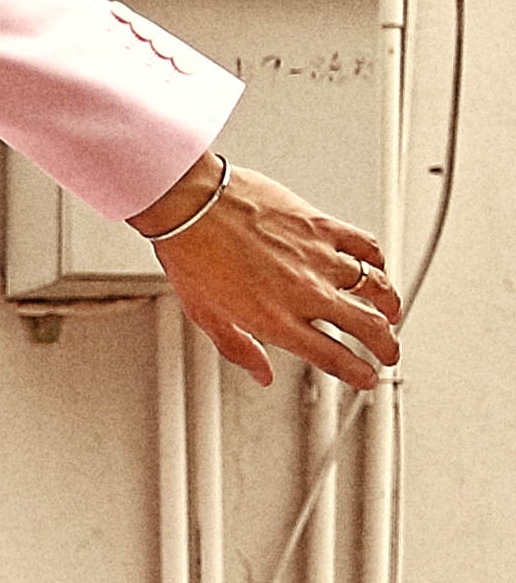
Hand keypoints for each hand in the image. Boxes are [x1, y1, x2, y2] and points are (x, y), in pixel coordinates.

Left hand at [147, 157, 403, 388]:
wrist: (191, 206)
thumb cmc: (191, 256)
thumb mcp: (207, 316)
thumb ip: (240, 348)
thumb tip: (262, 374)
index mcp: (276, 320)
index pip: (331, 356)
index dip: (356, 371)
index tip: (366, 377)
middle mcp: (305, 292)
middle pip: (366, 325)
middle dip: (386, 344)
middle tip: (389, 351)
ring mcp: (318, 258)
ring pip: (375, 285)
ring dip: (389, 303)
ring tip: (392, 312)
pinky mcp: (322, 226)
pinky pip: (365, 244)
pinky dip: (377, 259)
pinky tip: (377, 266)